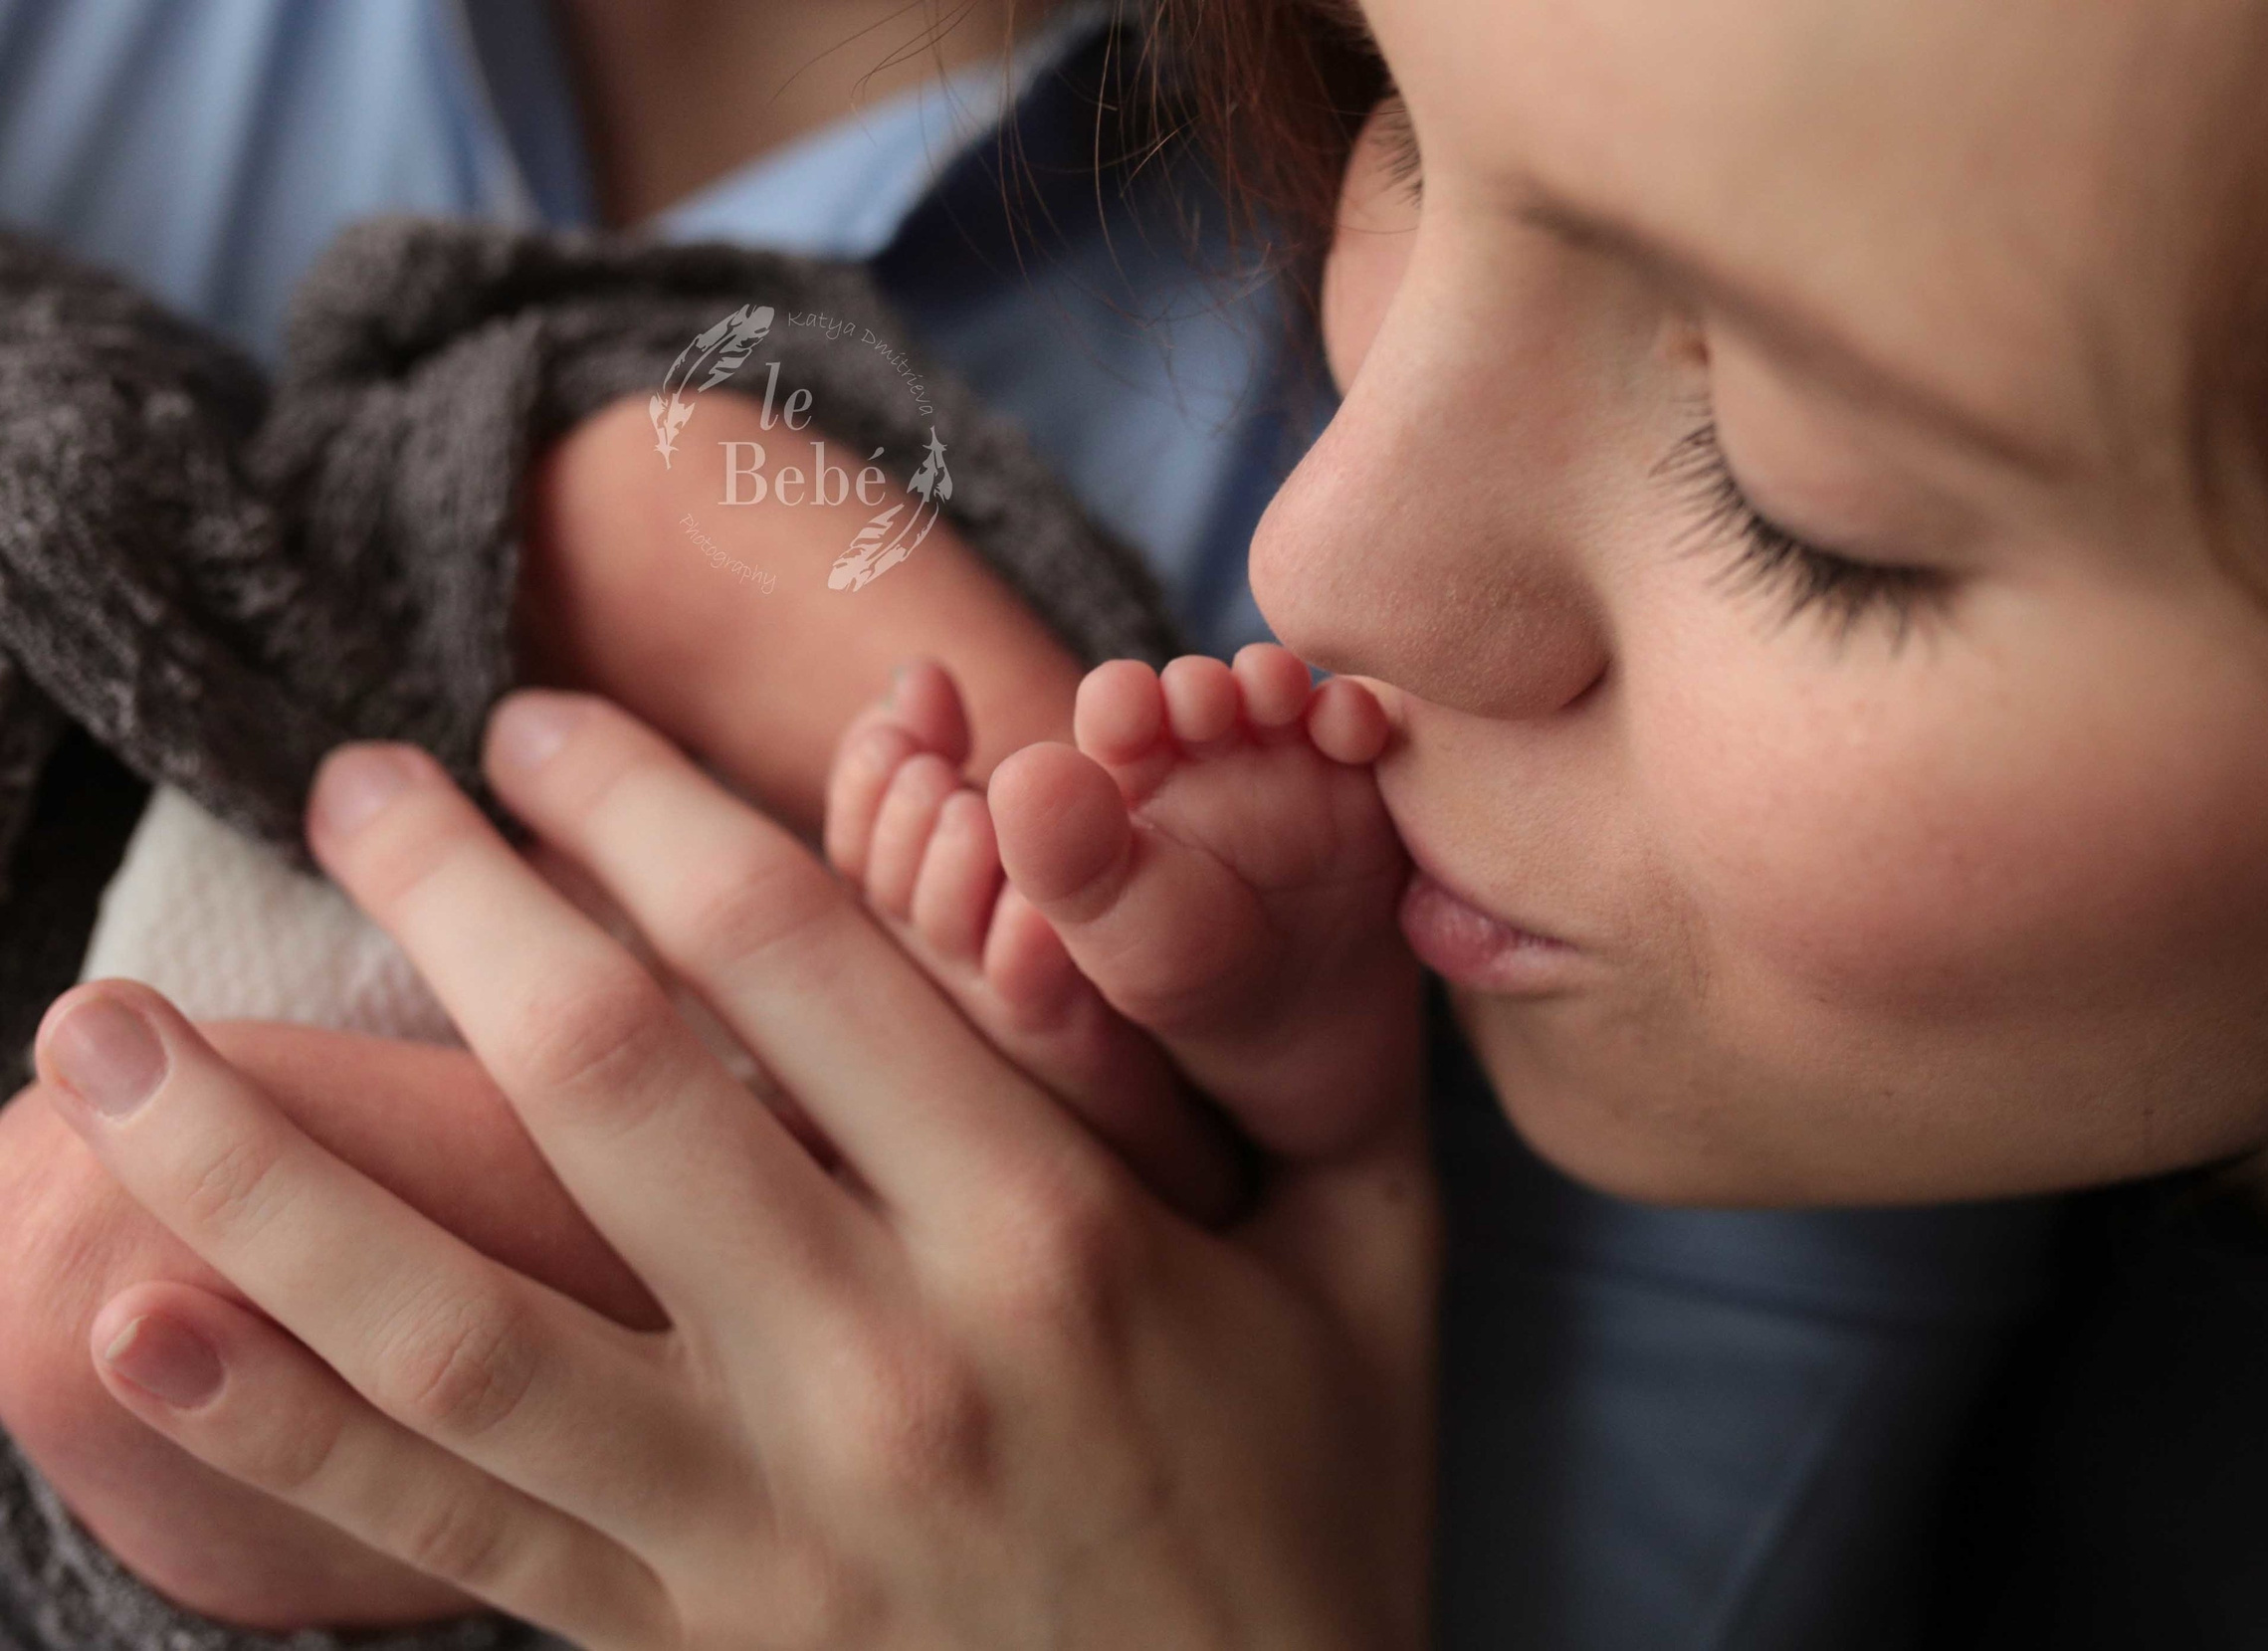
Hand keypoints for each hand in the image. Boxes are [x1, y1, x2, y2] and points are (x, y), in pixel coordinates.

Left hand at [31, 692, 1437, 1648]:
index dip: (647, 806)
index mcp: (1056, 1234)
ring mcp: (761, 1520)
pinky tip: (135, 1318)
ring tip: (103, 1039)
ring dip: (260, 1164)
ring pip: (455, 1320)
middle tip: (354, 784)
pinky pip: (447, 1530)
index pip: (803, 955)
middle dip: (454, 898)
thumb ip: (1319, 1057)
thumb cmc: (1320, 1516)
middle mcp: (885, 1362)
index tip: (542, 724)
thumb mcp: (1375, 1269)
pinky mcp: (688, 1639)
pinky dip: (276, 1430)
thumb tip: (1237, 848)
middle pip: (608, 1081)